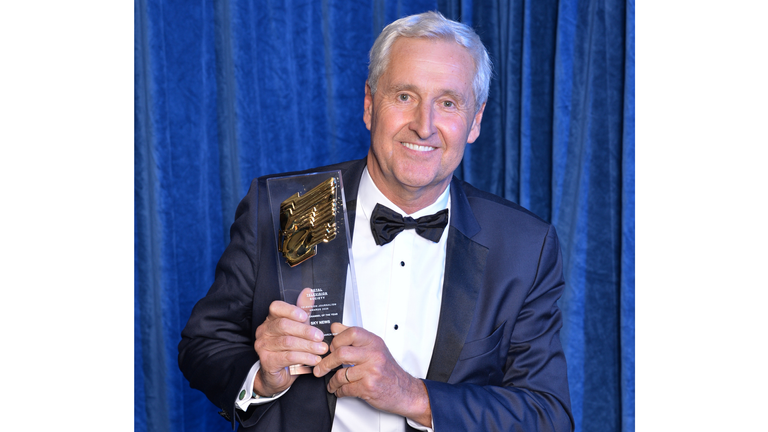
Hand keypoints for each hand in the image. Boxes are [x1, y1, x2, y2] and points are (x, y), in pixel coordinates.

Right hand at [253, 288, 327, 395]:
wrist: (278, 375)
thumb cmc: (288, 350)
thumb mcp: (298, 328)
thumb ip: (303, 310)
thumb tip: (308, 292)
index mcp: (271, 319)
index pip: (276, 307)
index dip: (290, 310)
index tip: (305, 316)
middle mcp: (264, 331)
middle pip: (284, 325)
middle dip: (305, 331)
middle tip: (320, 337)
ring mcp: (263, 346)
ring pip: (288, 342)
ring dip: (308, 346)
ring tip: (321, 349)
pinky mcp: (267, 360)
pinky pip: (288, 357)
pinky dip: (304, 358)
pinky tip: (314, 360)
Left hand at [312, 323, 431, 426]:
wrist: (404, 391)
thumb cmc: (389, 370)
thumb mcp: (375, 347)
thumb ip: (354, 336)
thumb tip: (334, 326)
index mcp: (373, 342)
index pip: (350, 333)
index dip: (336, 340)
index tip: (330, 348)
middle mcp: (374, 355)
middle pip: (341, 353)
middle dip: (326, 363)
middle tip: (320, 368)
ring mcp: (371, 371)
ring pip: (341, 374)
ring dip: (332, 381)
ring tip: (331, 383)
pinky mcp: (368, 387)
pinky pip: (346, 389)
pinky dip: (339, 391)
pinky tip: (340, 390)